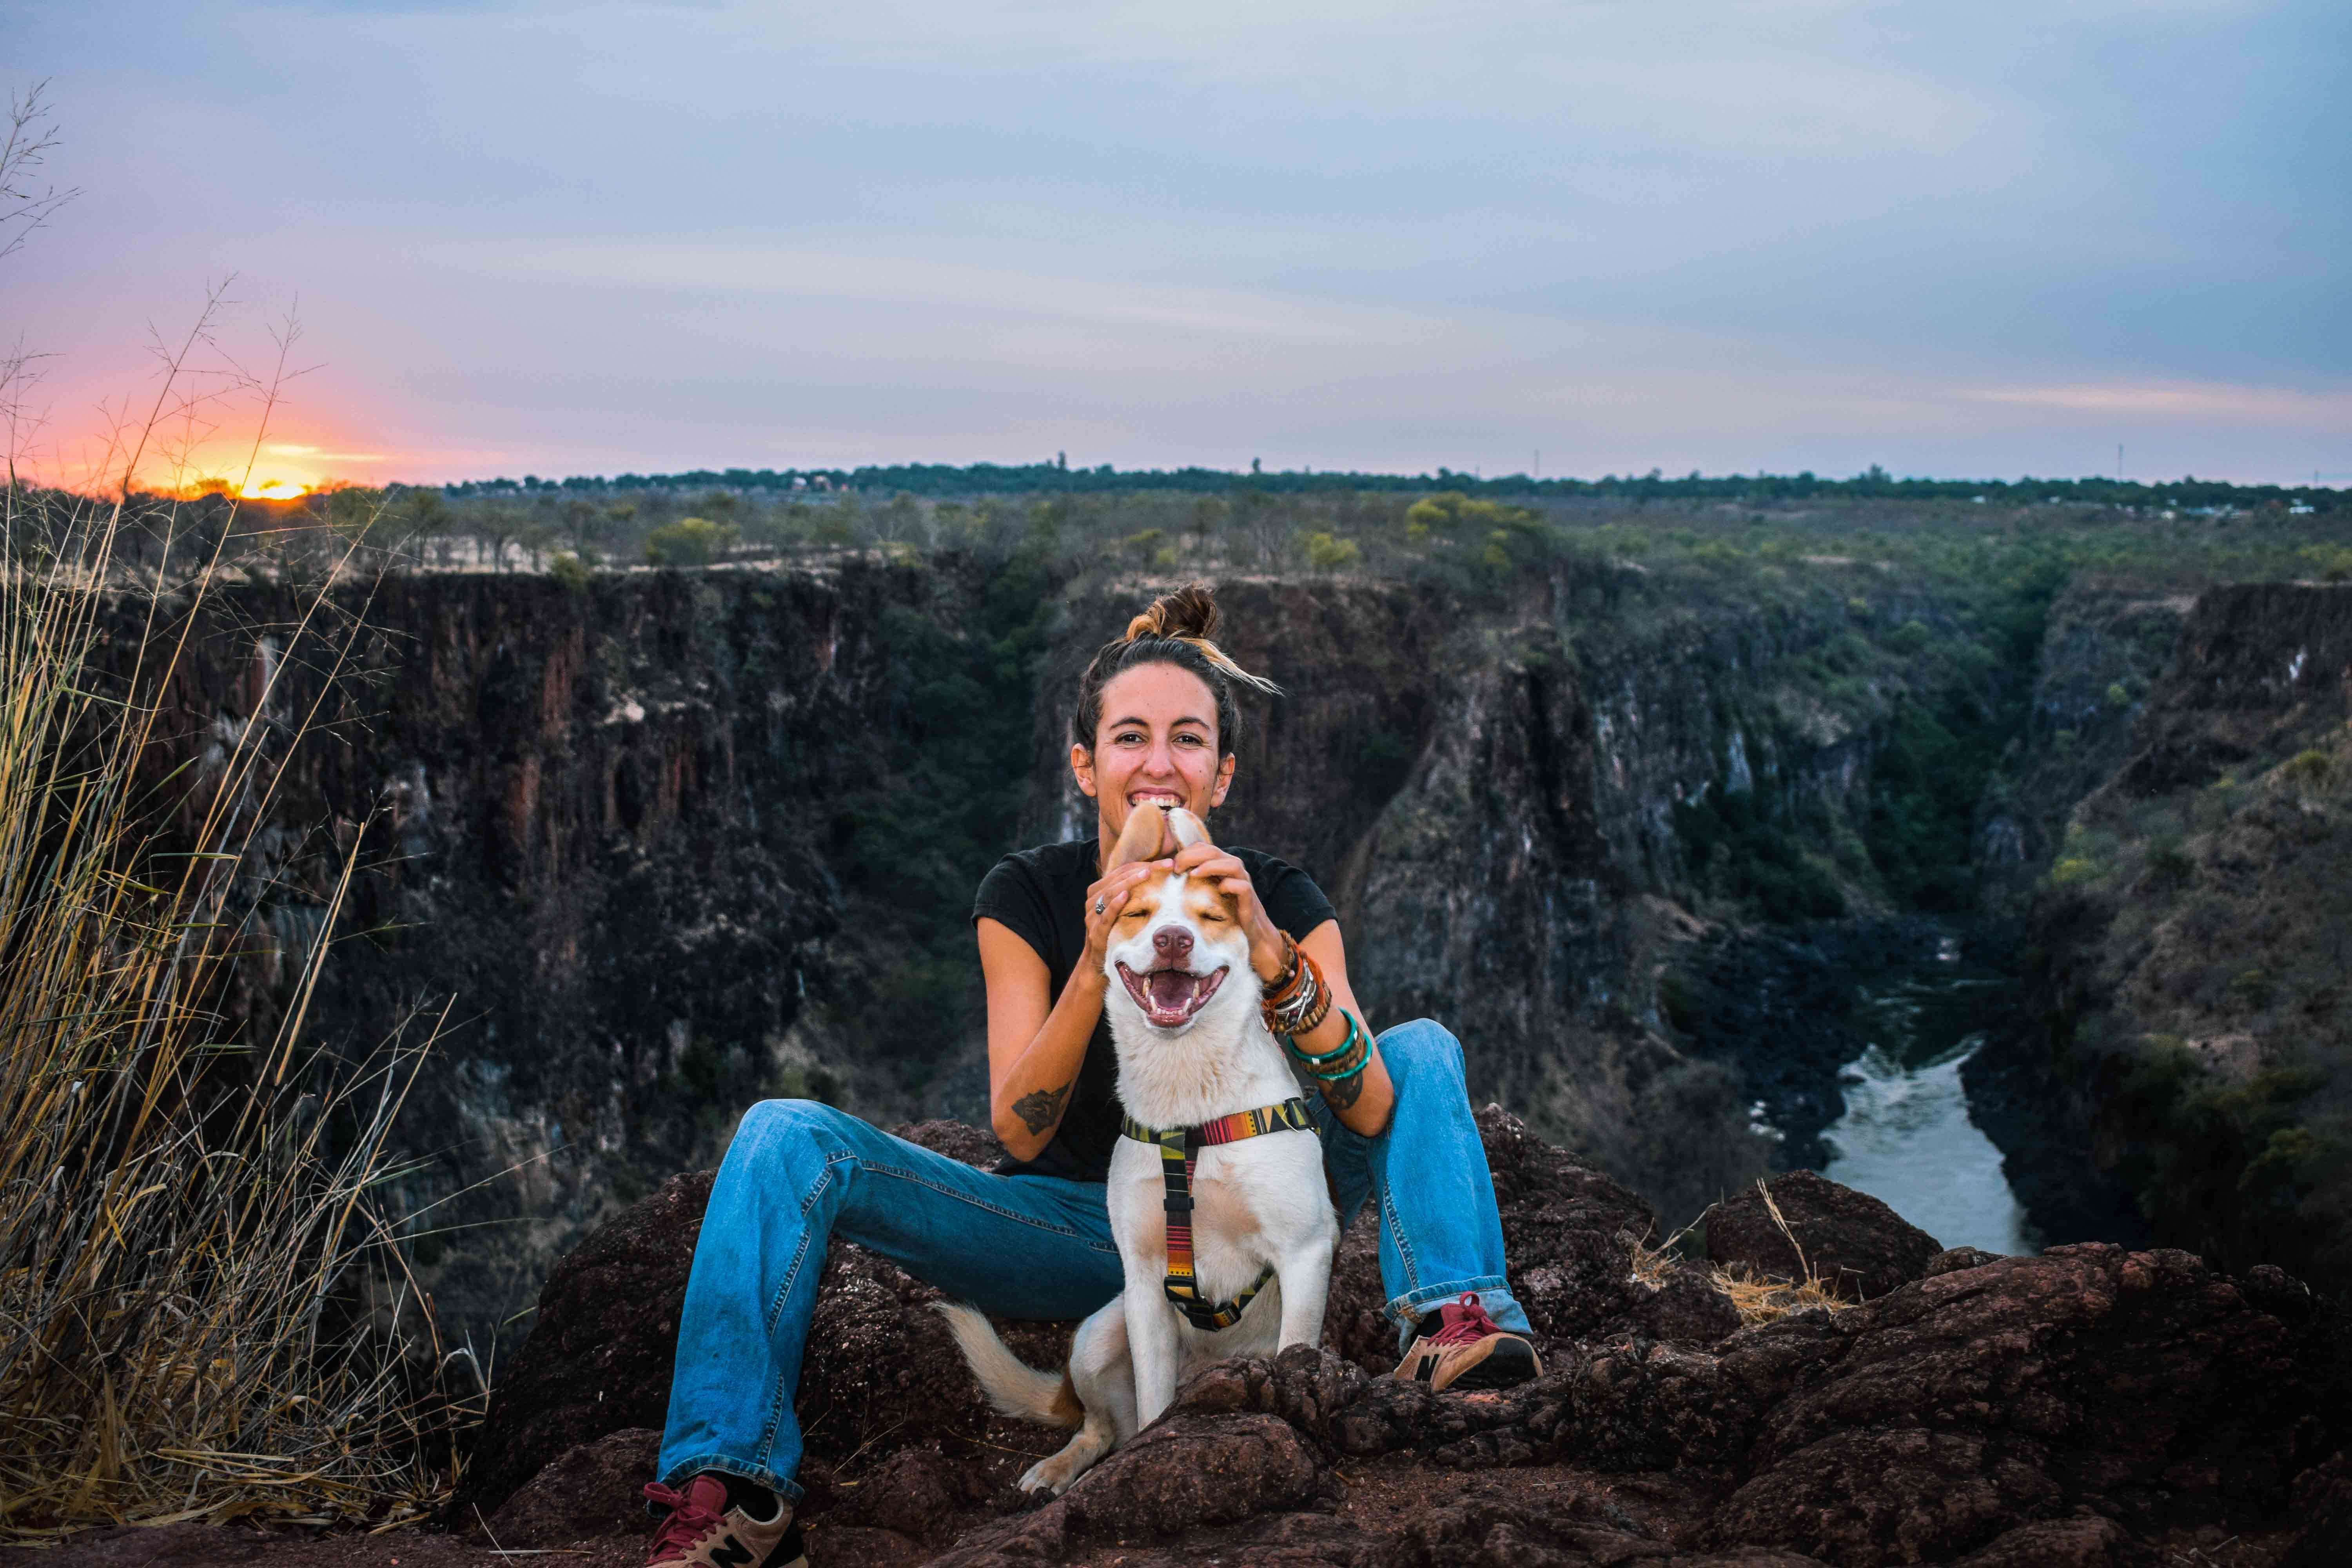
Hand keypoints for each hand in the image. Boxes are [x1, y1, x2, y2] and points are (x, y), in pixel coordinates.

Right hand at [1082, 858, 1170, 969]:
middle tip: (1165, 865)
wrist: (1098, 960)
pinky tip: (1126, 895)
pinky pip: (1105, 915)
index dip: (1144, 864)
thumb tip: (1159, 874)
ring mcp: (1092, 915)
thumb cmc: (1115, 931)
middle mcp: (1093, 900)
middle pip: (1118, 878)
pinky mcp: (1095, 931)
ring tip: (1147, 873)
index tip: (1167, 863)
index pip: (1122, 871)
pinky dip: (1115, 904)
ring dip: (1130, 882)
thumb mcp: (1123, 909)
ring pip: (1110, 892)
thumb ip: (1132, 892)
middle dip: (1143, 869)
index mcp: (1099, 890)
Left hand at [1169, 842, 1285, 983]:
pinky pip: (1243, 886)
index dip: (1187, 852)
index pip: (1204, 848)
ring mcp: (1243, 884)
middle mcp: (1234, 871)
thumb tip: (1169, 878)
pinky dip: (1230, 885)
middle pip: (1215, 851)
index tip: (1172, 865)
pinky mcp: (1250, 900)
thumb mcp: (1206, 895)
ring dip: (1211, 866)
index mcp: (1221, 866)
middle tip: (1178, 867)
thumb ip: (1193, 883)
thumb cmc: (1223, 913)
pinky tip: (1219, 890)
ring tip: (1193, 874)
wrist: (1250, 935)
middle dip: (1194, 856)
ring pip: (1232, 864)